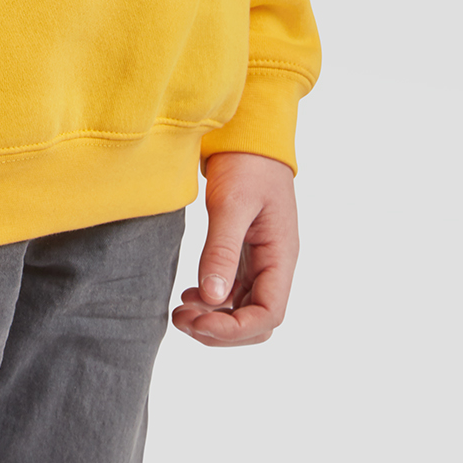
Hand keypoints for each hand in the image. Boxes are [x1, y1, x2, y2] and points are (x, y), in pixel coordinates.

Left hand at [171, 151, 298, 346]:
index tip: (199, 322)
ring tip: (181, 312)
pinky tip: (190, 296)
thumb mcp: (231, 203)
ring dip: (215, 318)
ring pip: (245, 309)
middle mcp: (276, 263)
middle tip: (182, 319)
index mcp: (281, 255)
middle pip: (257, 320)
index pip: (268, 314)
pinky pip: (235, 290)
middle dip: (221, 330)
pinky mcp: (247, 251)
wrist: (249, 132)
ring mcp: (262, 259)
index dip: (235, 329)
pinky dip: (214, 300)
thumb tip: (213, 297)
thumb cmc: (246, 162)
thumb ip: (222, 250)